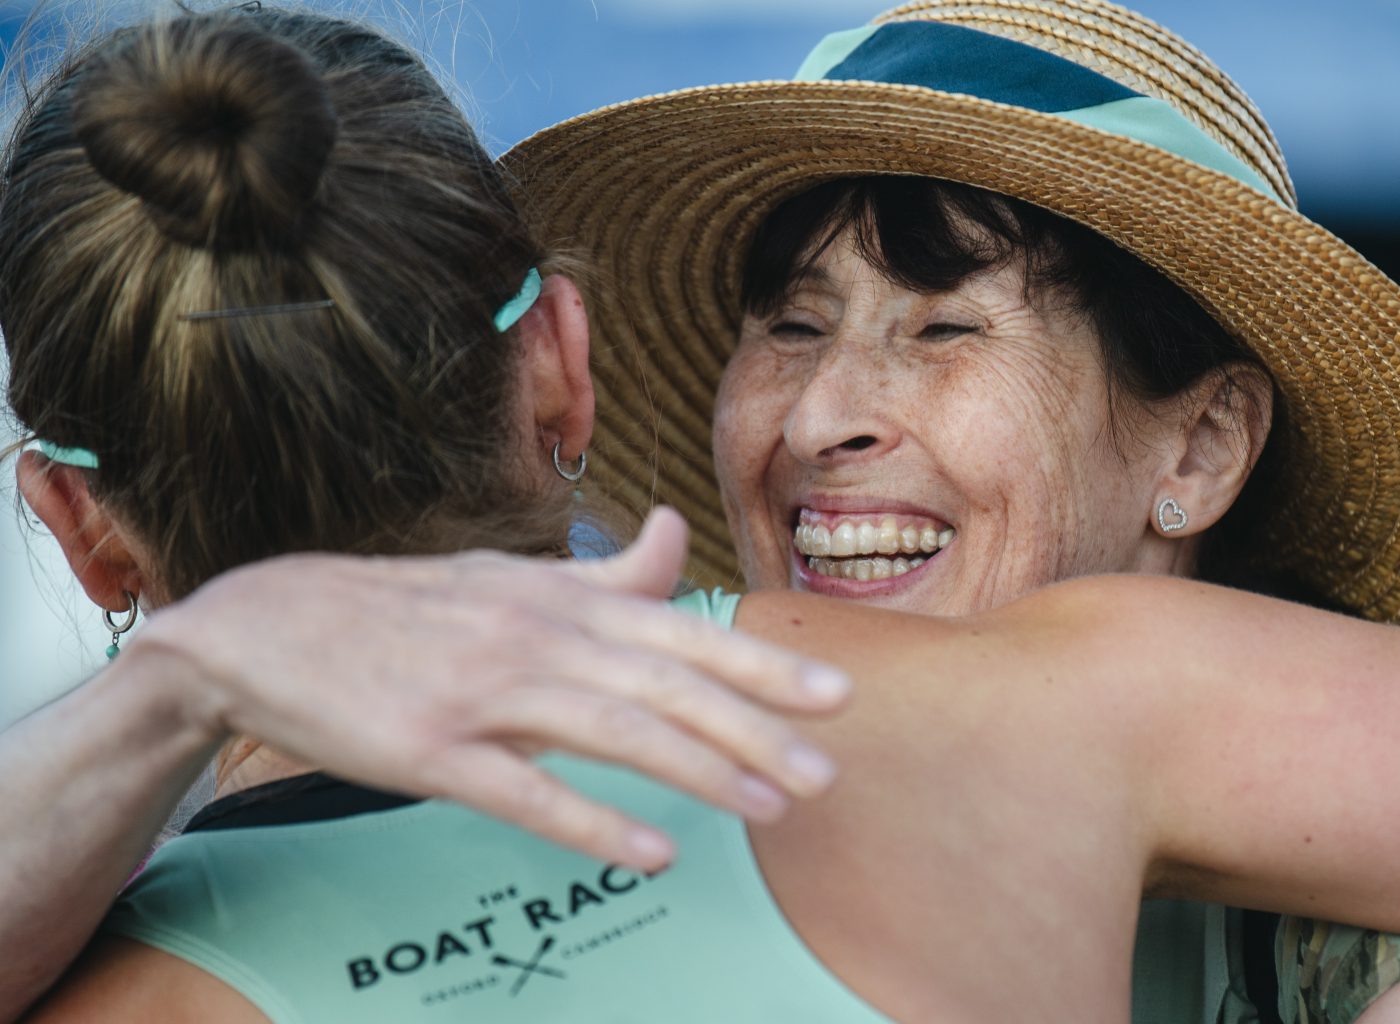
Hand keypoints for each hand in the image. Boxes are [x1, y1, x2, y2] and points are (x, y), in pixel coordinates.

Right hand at [134, 508, 847, 869]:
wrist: (268, 629)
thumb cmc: (406, 608)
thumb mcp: (509, 577)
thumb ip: (602, 572)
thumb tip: (675, 535)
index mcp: (557, 598)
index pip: (679, 631)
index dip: (760, 663)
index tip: (834, 693)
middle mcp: (533, 636)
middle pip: (665, 681)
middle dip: (756, 723)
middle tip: (828, 767)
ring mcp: (482, 692)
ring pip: (614, 731)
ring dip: (702, 770)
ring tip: (771, 805)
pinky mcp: (432, 751)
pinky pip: (525, 791)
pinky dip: (594, 820)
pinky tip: (654, 850)